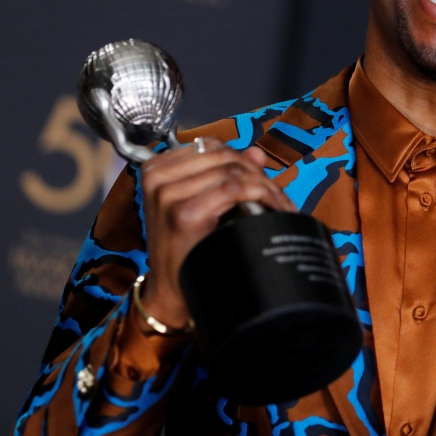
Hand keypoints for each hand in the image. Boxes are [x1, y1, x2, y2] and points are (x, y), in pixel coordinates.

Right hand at [137, 138, 295, 328]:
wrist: (171, 289)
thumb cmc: (184, 246)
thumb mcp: (198, 202)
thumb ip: (224, 173)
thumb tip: (256, 153)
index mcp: (156, 168)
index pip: (212, 147)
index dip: (243, 159)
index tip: (262, 177)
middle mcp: (158, 177)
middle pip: (225, 157)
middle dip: (258, 174)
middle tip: (277, 195)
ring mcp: (169, 194)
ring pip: (233, 171)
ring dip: (265, 186)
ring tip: (279, 205)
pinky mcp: (184, 213)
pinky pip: (234, 189)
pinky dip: (261, 195)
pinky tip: (272, 209)